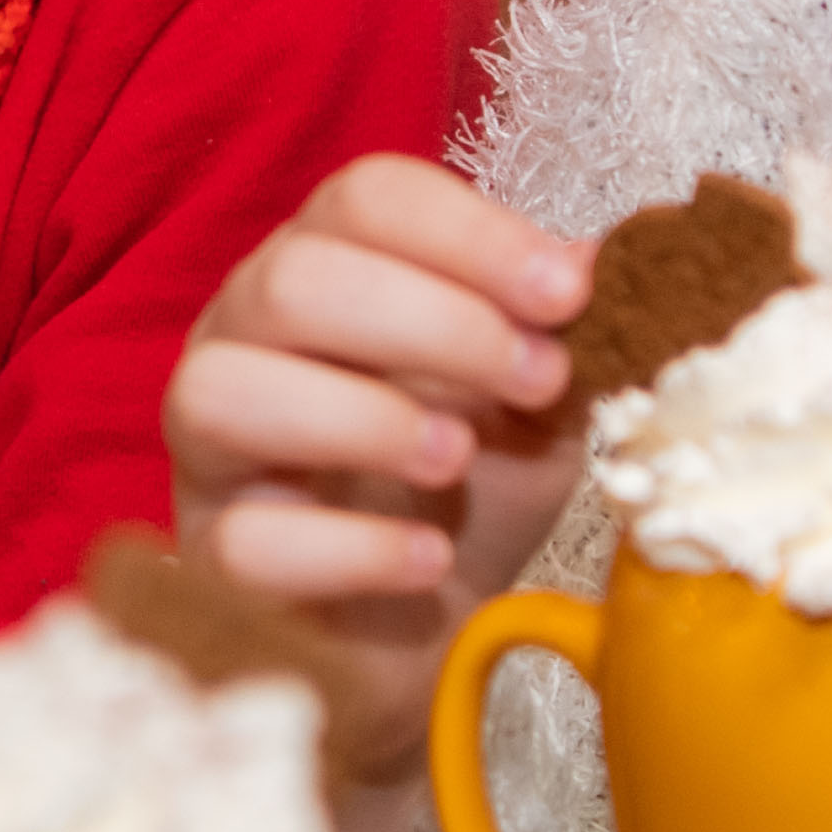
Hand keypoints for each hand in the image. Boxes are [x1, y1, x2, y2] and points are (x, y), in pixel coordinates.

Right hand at [162, 159, 594, 790]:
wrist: (423, 633)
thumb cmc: (469, 493)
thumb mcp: (539, 402)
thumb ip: (567, 330)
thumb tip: (623, 259)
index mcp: (327, 267)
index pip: (365, 198)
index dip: (472, 235)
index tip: (569, 294)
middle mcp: (245, 336)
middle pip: (295, 278)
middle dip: (436, 322)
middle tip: (538, 379)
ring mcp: (212, 448)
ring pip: (225, 390)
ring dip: (364, 417)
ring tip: (458, 459)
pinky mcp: (209, 558)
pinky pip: (246, 540)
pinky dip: (351, 548)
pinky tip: (430, 559)